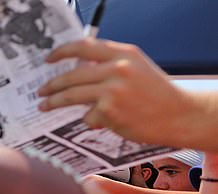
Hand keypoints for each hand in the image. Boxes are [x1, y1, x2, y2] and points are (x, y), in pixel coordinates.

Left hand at [38, 38, 198, 147]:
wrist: (178, 114)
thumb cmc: (155, 94)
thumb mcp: (135, 68)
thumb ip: (109, 66)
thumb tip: (77, 71)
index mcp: (123, 53)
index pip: (83, 46)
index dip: (61, 52)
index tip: (49, 59)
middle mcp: (117, 68)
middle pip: (71, 75)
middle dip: (51, 84)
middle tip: (41, 91)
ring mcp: (112, 90)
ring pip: (71, 95)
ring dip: (54, 102)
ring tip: (44, 105)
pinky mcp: (109, 111)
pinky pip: (87, 116)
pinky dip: (91, 120)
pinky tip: (104, 121)